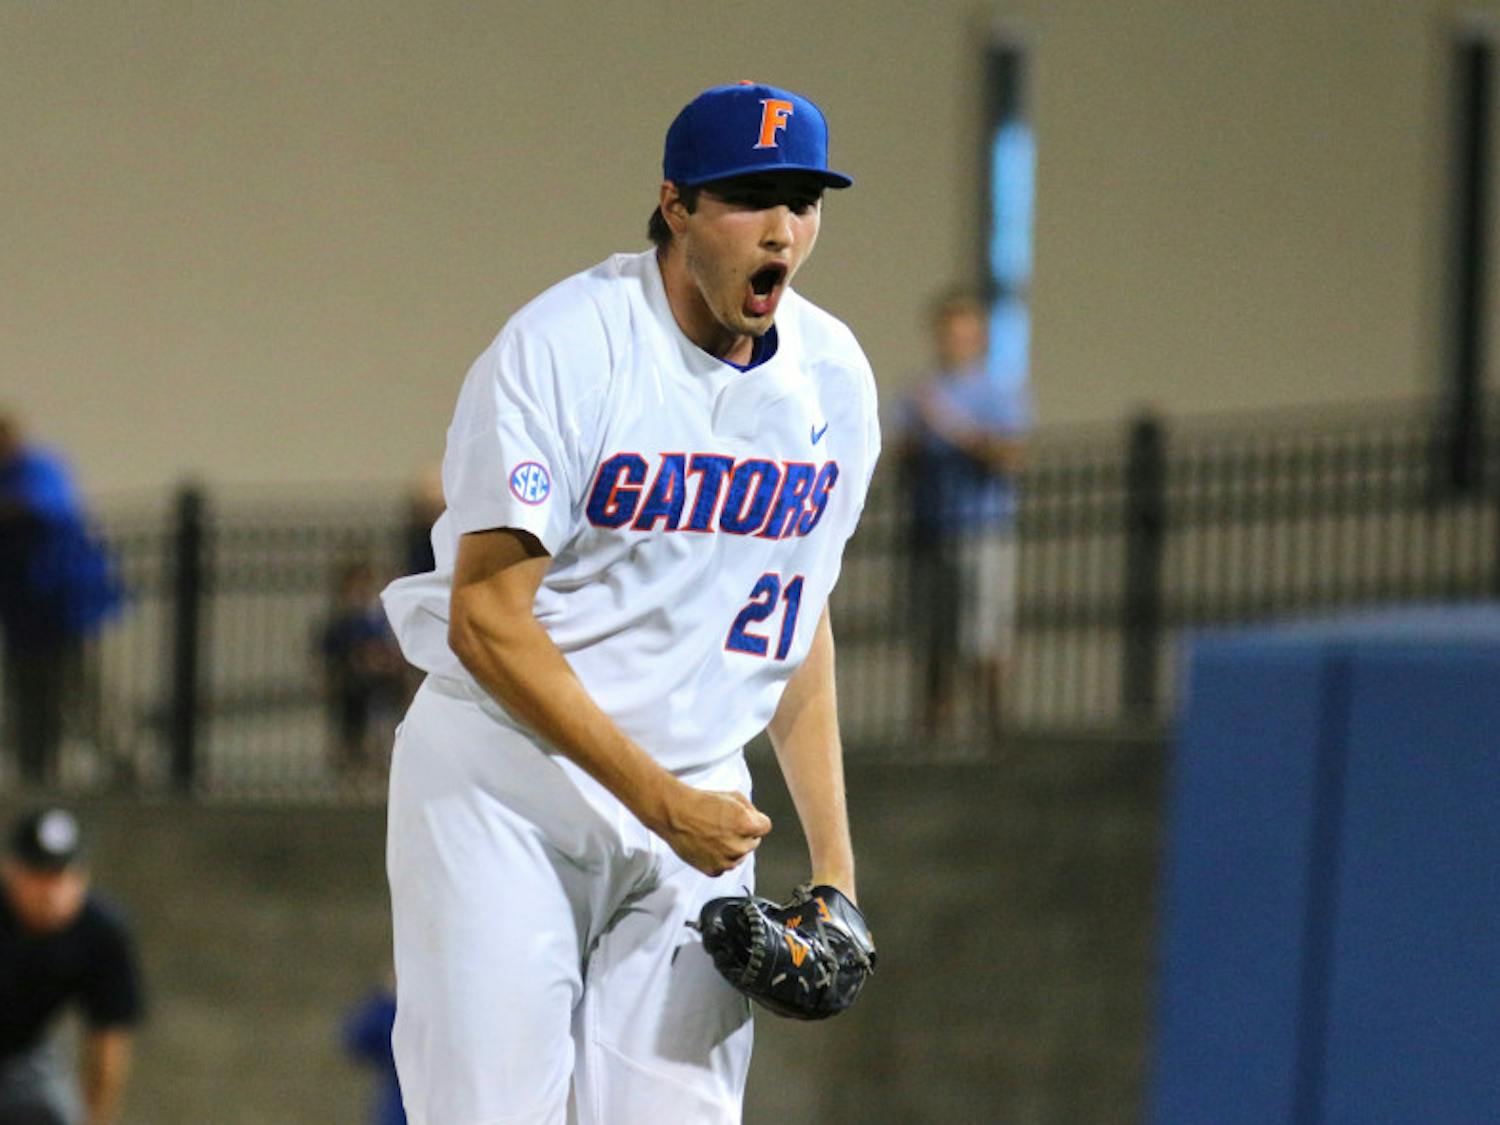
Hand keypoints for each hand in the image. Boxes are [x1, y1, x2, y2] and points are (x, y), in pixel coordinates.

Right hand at [651, 784, 771, 875]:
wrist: (675, 814)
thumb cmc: (700, 803)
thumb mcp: (733, 796)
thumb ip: (750, 809)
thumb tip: (756, 818)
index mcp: (746, 825)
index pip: (765, 827)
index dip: (756, 820)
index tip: (748, 820)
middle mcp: (738, 846)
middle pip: (753, 842)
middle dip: (744, 834)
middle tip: (726, 825)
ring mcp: (726, 860)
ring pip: (740, 856)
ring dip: (733, 847)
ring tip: (715, 834)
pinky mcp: (714, 870)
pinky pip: (725, 866)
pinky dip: (720, 858)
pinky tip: (710, 845)